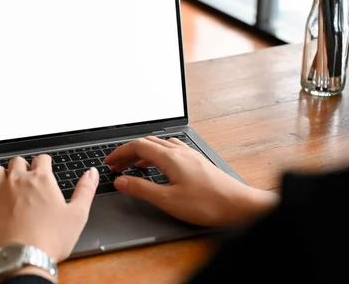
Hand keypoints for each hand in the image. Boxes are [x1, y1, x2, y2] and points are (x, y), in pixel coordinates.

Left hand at [0, 155, 98, 265]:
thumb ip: (85, 190)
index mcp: (41, 179)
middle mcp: (18, 181)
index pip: (42, 159)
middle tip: (28, 177)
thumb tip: (91, 173)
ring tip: (7, 182)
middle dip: (23, 166)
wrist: (24, 258)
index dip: (45, 162)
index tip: (46, 168)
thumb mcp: (78, 214)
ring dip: (2, 173)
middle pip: (17, 161)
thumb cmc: (51, 239)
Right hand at [104, 137, 277, 226]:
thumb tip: (121, 180)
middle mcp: (180, 151)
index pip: (137, 146)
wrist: (239, 205)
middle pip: (147, 143)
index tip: (108, 162)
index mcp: (170, 157)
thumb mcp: (168, 200)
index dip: (120, 152)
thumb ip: (142, 189)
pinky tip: (161, 167)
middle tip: (117, 166)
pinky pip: (172, 150)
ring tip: (134, 166)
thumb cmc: (207, 203)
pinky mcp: (198, 162)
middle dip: (129, 152)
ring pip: (160, 145)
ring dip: (143, 152)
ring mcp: (190, 155)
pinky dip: (158, 154)